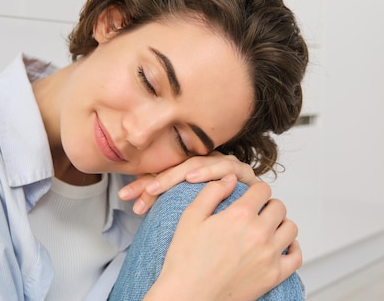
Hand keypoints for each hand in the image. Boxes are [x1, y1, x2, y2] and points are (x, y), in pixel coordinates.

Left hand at [119, 151, 258, 213]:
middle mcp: (206, 165)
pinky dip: (207, 171)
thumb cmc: (222, 219)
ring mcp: (224, 166)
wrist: (256, 218)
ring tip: (157, 185)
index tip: (127, 198)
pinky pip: (222, 168)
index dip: (144, 184)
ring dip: (175, 174)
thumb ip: (166, 204)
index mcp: (192, 172)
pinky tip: (192, 177)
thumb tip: (134, 206)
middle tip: (139, 192)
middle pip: (176, 166)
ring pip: (195, 164)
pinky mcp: (241, 172)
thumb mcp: (190, 213)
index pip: (163, 174)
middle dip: (155, 179)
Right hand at [144, 174, 301, 300]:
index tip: (250, 195)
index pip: (262, 189)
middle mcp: (259, 233)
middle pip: (279, 207)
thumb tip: (230, 179)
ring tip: (267, 228)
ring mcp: (269, 256)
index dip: (255, 190)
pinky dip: (291, 248)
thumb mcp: (190, 217)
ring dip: (280, 224)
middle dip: (267, 205)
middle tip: (256, 212)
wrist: (187, 296)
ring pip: (290, 228)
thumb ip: (212, 192)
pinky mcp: (273, 276)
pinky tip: (279, 247)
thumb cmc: (185, 260)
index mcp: (239, 216)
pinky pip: (296, 256)